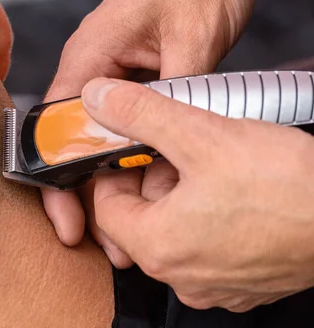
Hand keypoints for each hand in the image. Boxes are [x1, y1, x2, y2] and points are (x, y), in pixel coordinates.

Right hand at [42, 0, 259, 246]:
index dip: (56, 178)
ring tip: (131, 221)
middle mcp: (93, 68)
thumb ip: (170, 98)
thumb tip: (155, 149)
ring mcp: (113, 74)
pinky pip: (127, 127)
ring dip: (114, 179)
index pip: (56, 129)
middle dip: (85, 192)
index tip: (68, 217)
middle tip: (103, 236)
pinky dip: (137, 157)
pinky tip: (153, 182)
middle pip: (74, 143)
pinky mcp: (136, 78)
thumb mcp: (191, 40)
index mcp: (89, 56)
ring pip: (101, 139)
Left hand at [81, 77, 313, 311]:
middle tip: (181, 148)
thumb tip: (96, 98)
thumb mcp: (202, 133)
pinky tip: (236, 191)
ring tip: (213, 164)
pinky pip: (209, 245)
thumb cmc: (287, 186)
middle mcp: (182, 277)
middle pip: (142, 218)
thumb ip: (141, 113)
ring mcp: (216, 284)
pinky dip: (211, 216)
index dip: (115, 169)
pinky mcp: (246, 282)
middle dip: (154, 178)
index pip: (107, 206)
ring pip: (177, 230)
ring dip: (184, 194)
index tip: (133, 146)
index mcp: (159, 247)